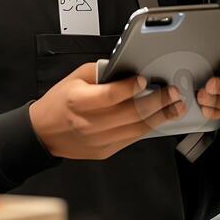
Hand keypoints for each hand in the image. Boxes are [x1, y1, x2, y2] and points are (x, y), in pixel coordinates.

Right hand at [29, 63, 185, 159]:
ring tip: (176, 107)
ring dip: (160, 117)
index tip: (146, 80)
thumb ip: (101, 72)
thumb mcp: (74, 78)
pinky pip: (132, 139)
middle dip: (157, 102)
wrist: (43, 133)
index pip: (110, 95)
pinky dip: (148, 128)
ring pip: (136, 129)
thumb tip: (127, 68)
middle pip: (130, 113)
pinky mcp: (104, 151)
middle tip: (173, 93)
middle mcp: (89, 123)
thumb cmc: (59, 102)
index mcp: (78, 101)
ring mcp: (98, 140)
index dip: (131, 88)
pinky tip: (159, 119)